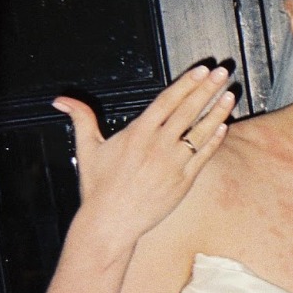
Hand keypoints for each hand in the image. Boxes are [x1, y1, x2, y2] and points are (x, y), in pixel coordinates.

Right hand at [55, 64, 234, 254]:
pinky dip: (214, 141)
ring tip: (230, 95)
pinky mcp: (183, 181)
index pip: (167, 100)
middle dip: (207, 89)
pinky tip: (224, 126)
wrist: (111, 222)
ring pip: (200, 131)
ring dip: (217, 112)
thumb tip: (61, 100)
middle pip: (188, 110)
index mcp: (138, 133)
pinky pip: (203, 156)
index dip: (186, 83)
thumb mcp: (87, 149)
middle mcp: (158, 145)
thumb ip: (81, 119)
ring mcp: (173, 163)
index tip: (201, 70)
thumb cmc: (98, 187)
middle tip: (222, 72)